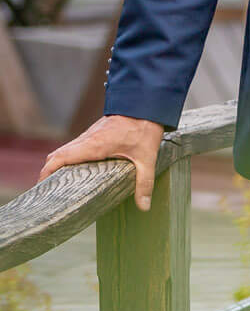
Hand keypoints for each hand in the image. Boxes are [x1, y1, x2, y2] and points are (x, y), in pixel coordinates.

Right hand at [40, 115, 165, 211]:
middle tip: (48, 191)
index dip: (47, 172)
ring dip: (57, 165)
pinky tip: (74, 171)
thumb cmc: (144, 129)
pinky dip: (67, 158)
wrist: (145, 104)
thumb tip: (144, 206)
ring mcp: (88, 135)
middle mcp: (86, 140)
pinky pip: (73, 147)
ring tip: (58, 185)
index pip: (60, 158)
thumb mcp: (146, 159)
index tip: (42, 187)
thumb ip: (144, 183)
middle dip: (48, 172)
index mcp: (93, 146)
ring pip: (64, 150)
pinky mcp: (93, 134)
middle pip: (57, 155)